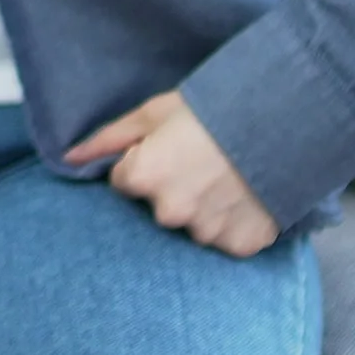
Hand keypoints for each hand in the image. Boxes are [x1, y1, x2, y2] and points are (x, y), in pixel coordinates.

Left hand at [64, 91, 281, 257]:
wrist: (285, 118)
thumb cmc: (214, 108)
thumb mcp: (155, 113)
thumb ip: (109, 139)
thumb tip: (70, 158)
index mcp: (144, 178)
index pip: (124, 182)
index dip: (143, 164)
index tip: (168, 150)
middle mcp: (171, 213)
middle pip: (158, 208)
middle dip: (172, 189)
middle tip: (200, 162)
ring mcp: (207, 233)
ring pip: (194, 226)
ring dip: (204, 208)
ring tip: (226, 177)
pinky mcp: (240, 245)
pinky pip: (227, 239)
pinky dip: (234, 223)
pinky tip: (245, 197)